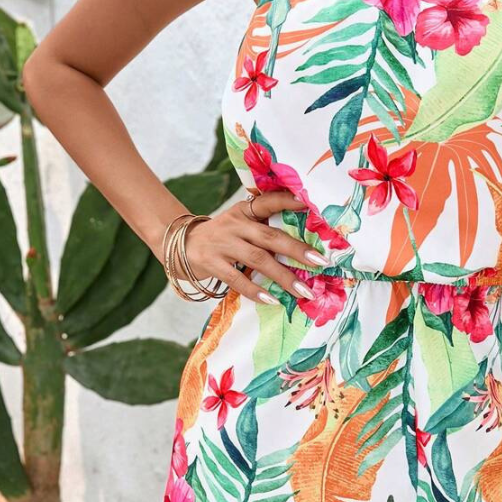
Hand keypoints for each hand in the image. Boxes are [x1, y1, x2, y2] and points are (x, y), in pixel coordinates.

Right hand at [179, 191, 329, 304]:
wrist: (180, 244)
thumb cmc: (222, 236)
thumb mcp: (239, 223)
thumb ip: (263, 228)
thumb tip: (303, 245)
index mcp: (244, 211)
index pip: (269, 202)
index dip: (288, 201)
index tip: (310, 204)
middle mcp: (235, 224)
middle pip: (271, 237)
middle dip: (298, 250)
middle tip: (321, 262)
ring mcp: (223, 244)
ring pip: (258, 260)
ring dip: (284, 277)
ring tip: (304, 291)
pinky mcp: (212, 264)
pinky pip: (237, 279)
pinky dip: (255, 291)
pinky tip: (272, 300)